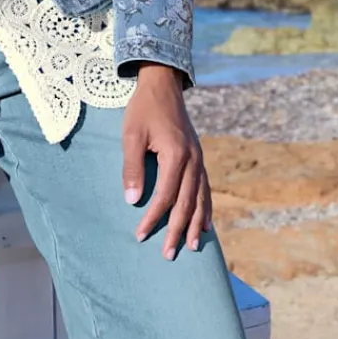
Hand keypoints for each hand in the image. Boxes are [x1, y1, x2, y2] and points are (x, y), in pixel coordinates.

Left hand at [121, 64, 212, 260]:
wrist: (163, 84)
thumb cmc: (142, 109)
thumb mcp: (131, 135)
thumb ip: (132, 168)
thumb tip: (132, 201)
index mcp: (177, 155)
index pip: (165, 196)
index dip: (152, 218)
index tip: (140, 235)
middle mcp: (193, 160)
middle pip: (186, 203)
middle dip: (177, 230)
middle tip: (168, 254)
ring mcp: (199, 159)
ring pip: (200, 198)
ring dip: (196, 224)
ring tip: (192, 246)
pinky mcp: (198, 157)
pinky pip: (205, 188)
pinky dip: (206, 208)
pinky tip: (206, 224)